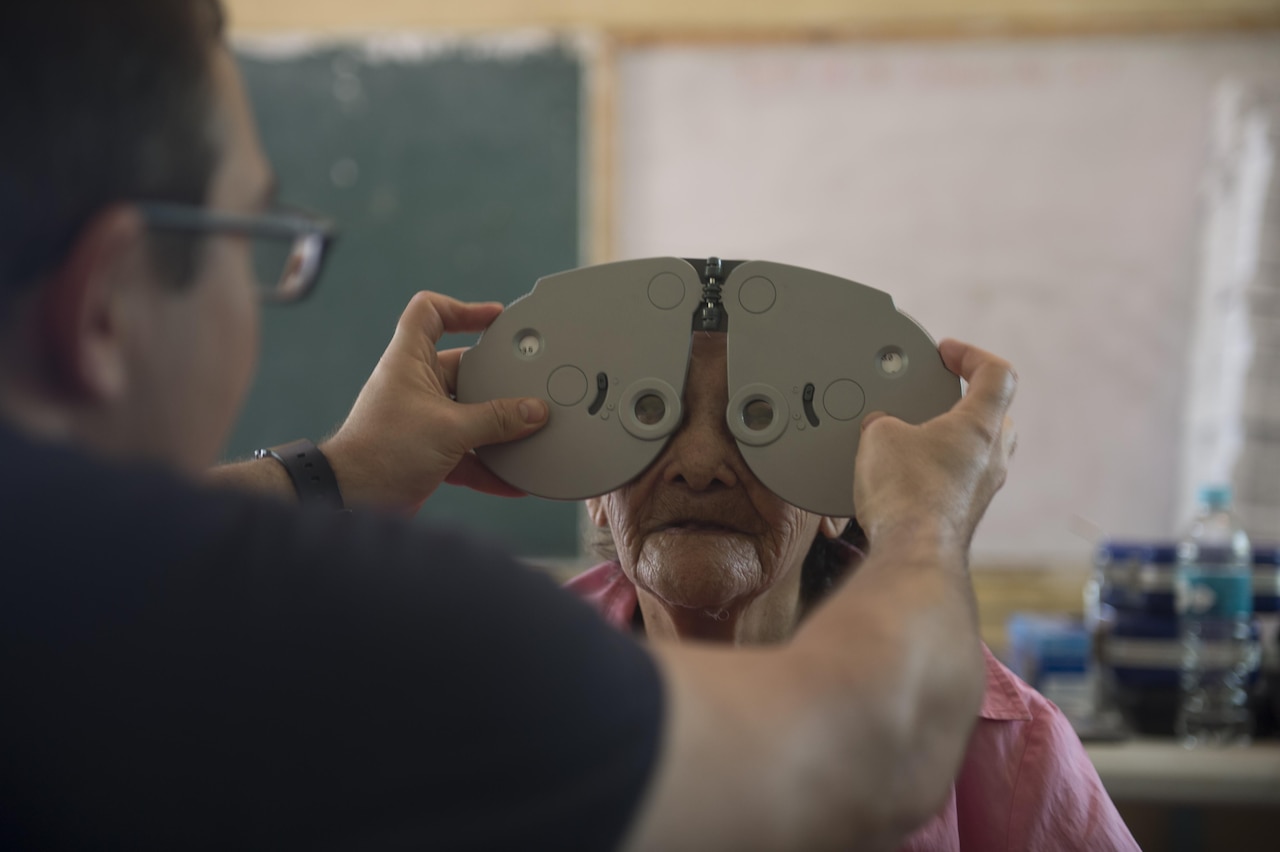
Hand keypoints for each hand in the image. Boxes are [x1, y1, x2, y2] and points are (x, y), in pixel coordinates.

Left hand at [320, 291, 548, 511]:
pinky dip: (487, 465)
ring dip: (496, 427)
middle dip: (495, 380)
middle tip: (526, 382)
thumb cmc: (381, 451)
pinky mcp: (427, 452)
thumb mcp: (450, 429)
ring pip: (468, 413)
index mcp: (408, 361)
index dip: (462, 309)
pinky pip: (466, 452)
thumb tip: (533, 411)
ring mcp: (421, 419)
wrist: (351, 499)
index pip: (430, 313)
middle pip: (463, 368)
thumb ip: (496, 420)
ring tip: (527, 432)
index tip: (495, 319)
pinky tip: (511, 481)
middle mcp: (414, 385)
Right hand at [852, 339, 1016, 549]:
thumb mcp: (880, 436)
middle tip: (937, 398)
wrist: (913, 551)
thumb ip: (884, 421)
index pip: (997, 373)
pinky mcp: (965, 514)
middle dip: (965, 401)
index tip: (947, 353)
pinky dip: (940, 472)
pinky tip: (907, 478)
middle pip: (995, 415)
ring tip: (915, 440)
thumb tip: (881, 430)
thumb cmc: (907, 494)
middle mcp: (992, 458)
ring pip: (979, 452)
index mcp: (981, 425)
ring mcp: (982, 489)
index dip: (971, 355)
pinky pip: (960, 482)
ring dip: (952, 441)